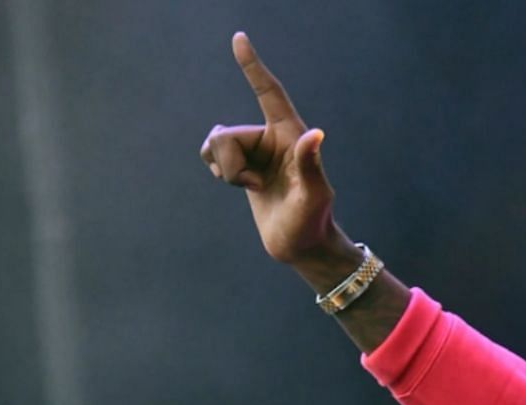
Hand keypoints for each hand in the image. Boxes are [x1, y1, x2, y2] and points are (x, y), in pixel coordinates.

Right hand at [199, 32, 335, 263]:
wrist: (301, 245)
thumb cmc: (312, 221)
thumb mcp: (313, 196)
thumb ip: (310, 165)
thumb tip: (315, 134)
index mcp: (291, 135)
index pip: (269, 93)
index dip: (253, 67)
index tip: (239, 38)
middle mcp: (272, 137)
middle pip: (226, 135)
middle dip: (231, 166)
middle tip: (258, 188)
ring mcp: (255, 150)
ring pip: (214, 144)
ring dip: (226, 171)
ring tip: (253, 188)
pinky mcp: (242, 164)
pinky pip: (210, 153)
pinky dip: (218, 170)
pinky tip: (238, 184)